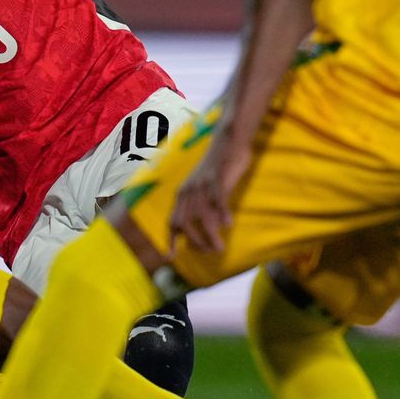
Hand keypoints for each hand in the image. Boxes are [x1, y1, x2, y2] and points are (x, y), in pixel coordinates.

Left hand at [169, 140, 251, 254]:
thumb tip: (205, 229)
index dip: (170, 240)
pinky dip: (222, 213)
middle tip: (211, 250)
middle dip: (196, 242)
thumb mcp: (203, 188)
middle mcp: (189, 191)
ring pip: (202, 216)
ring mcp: (202, 184)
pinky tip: (229, 223)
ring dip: (209, 235)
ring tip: (220, 247)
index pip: (172, 221)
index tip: (171, 257)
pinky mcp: (217, 178)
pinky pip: (218, 199)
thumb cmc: (218, 168)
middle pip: (185, 223)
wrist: (227, 141)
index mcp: (183, 194)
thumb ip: (200, 206)